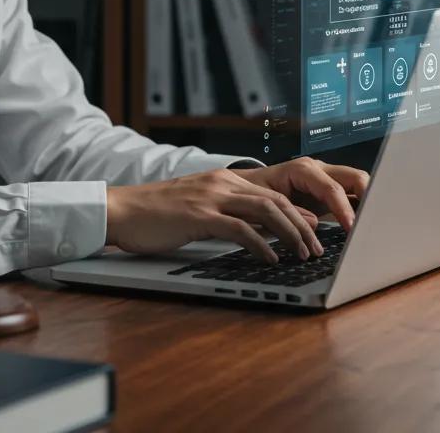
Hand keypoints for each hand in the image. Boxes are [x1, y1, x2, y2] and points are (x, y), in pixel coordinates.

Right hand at [105, 168, 323, 263]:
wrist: (123, 209)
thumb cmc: (158, 214)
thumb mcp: (199, 208)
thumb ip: (228, 213)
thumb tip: (260, 231)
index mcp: (224, 180)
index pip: (272, 193)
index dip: (297, 212)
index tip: (315, 231)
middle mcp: (222, 183)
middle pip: (276, 200)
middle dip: (301, 226)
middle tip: (317, 248)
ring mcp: (211, 197)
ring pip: (265, 211)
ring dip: (289, 234)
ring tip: (302, 254)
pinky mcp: (199, 216)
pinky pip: (240, 229)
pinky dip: (261, 245)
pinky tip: (271, 259)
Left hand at [231, 157, 369, 231]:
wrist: (246, 188)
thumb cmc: (254, 192)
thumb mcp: (266, 202)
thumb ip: (290, 212)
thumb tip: (315, 224)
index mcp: (303, 170)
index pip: (332, 188)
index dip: (344, 209)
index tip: (352, 228)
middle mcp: (319, 170)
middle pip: (355, 177)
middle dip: (369, 197)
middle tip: (373, 223)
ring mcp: (327, 179)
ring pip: (358, 184)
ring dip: (368, 203)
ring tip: (374, 225)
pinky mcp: (330, 192)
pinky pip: (352, 196)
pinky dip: (361, 208)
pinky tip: (365, 225)